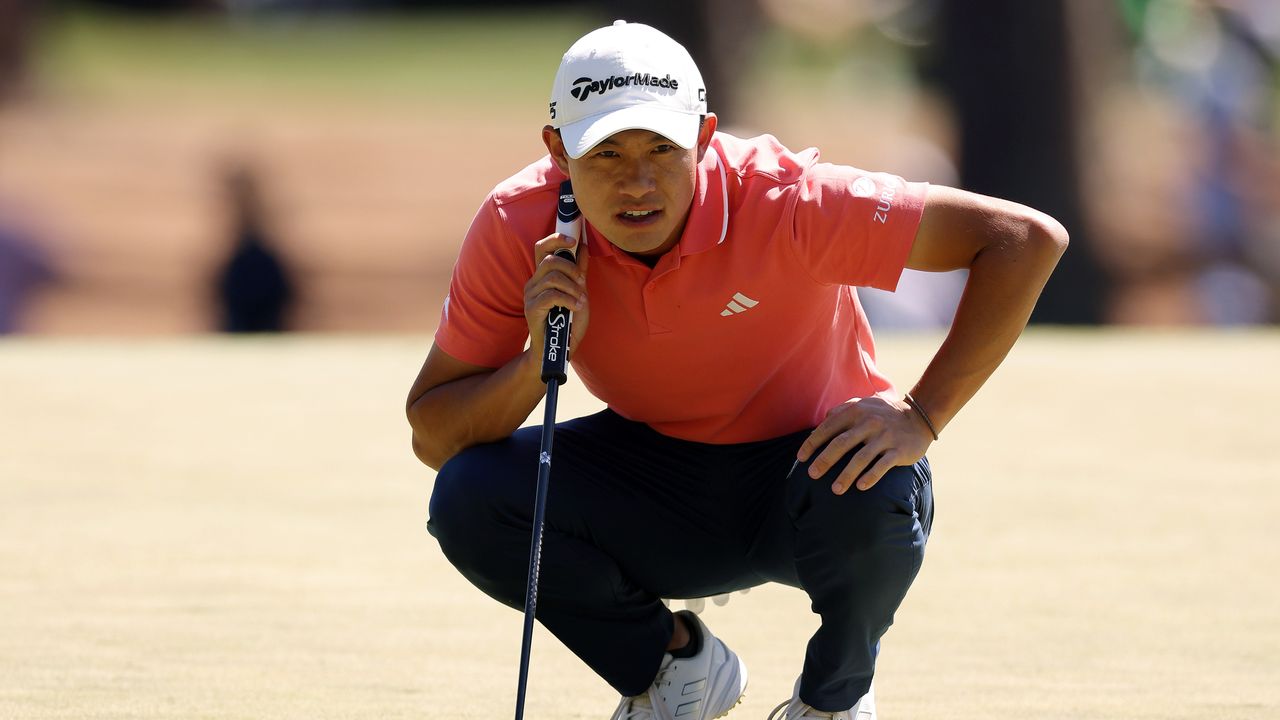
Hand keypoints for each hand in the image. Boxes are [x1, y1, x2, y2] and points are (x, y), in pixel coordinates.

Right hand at [524, 232, 588, 360]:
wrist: (561, 349)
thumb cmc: (569, 322)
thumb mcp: (579, 291)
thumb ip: (579, 271)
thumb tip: (582, 246)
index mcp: (543, 276)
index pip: (542, 248)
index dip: (556, 239)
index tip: (574, 240)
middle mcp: (533, 283)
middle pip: (550, 260)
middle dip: (571, 268)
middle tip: (582, 283)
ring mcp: (530, 295)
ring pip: (552, 276)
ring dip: (572, 287)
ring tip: (580, 300)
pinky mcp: (531, 309)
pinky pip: (551, 295)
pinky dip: (568, 299)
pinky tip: (575, 307)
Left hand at [796, 395, 933, 493]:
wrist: (919, 417)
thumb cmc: (883, 414)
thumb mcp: (863, 405)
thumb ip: (842, 411)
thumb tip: (821, 421)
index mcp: (856, 411)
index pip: (828, 427)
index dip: (813, 443)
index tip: (801, 458)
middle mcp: (869, 423)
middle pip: (841, 443)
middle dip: (825, 460)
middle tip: (812, 475)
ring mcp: (885, 437)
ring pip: (861, 458)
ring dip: (846, 475)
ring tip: (835, 490)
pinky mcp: (899, 450)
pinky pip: (883, 465)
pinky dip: (871, 476)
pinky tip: (861, 487)